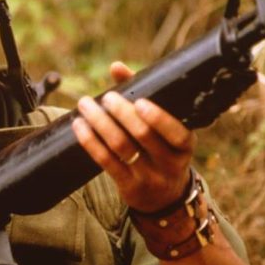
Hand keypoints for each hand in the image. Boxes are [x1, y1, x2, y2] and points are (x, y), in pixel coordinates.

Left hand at [72, 61, 194, 212]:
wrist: (164, 197)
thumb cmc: (161, 148)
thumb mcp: (164, 128)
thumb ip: (144, 93)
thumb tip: (116, 66)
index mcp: (185, 146)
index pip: (177, 133)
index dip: (158, 118)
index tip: (139, 101)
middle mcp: (170, 164)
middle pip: (143, 136)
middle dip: (121, 114)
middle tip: (106, 97)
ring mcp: (149, 178)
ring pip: (121, 147)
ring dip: (100, 123)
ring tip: (86, 105)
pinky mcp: (129, 187)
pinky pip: (106, 162)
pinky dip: (91, 141)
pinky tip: (79, 126)